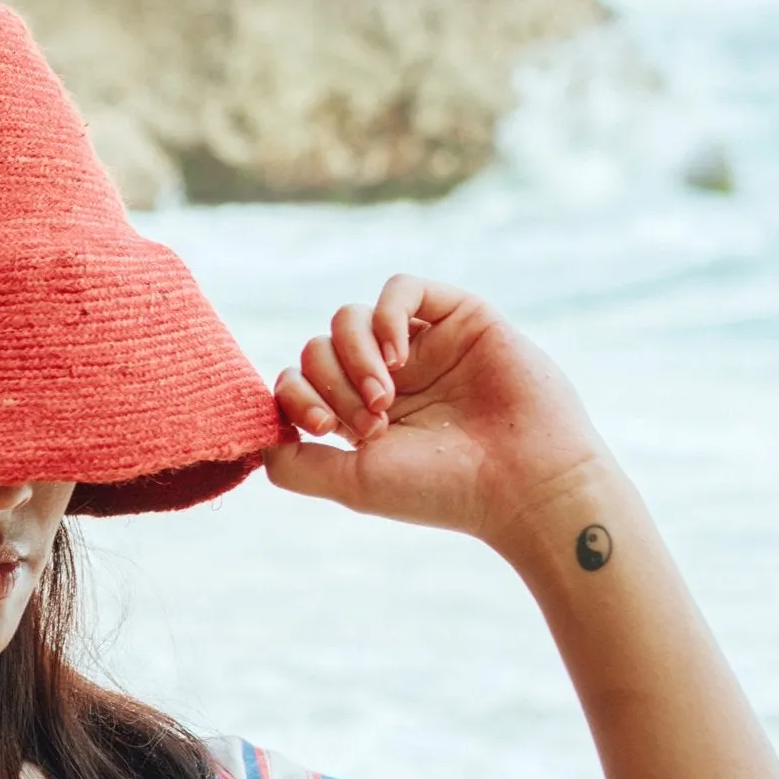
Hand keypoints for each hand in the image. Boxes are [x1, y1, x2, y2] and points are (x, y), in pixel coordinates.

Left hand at [268, 278, 616, 552]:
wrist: (521, 482)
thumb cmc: (440, 490)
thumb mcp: (352, 483)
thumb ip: (295, 464)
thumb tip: (256, 438)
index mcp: (360, 415)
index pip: (299, 380)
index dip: (296, 395)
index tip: (323, 427)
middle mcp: (387, 377)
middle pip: (318, 347)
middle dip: (332, 382)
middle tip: (373, 422)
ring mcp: (421, 346)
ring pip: (348, 317)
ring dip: (353, 355)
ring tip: (386, 397)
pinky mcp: (458, 317)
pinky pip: (400, 289)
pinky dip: (384, 317)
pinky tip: (397, 357)